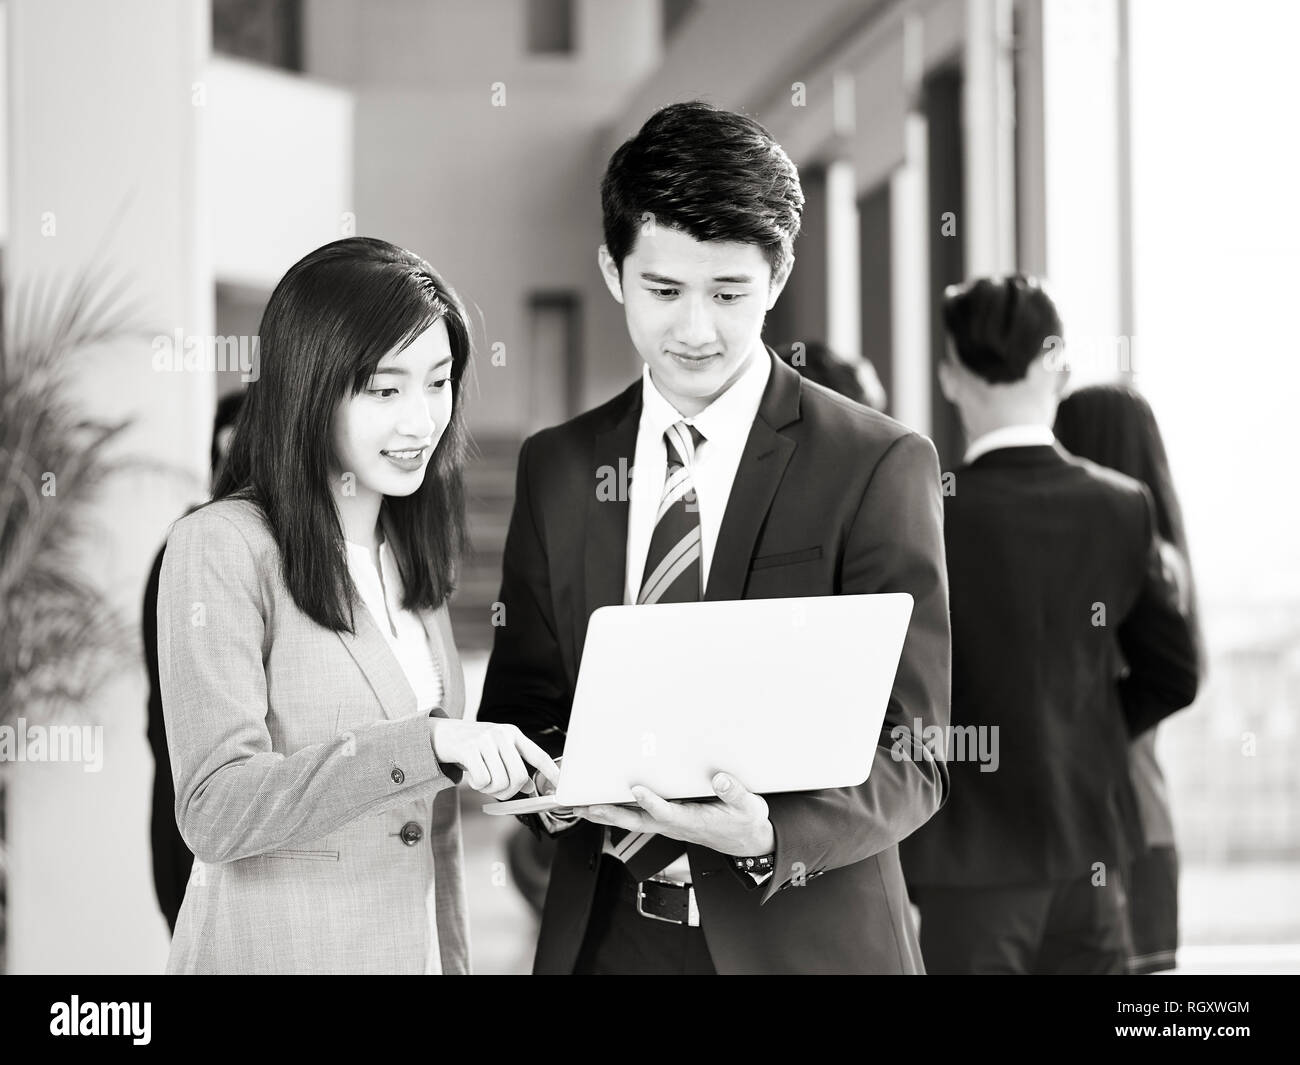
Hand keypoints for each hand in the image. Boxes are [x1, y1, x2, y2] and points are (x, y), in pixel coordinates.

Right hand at [429, 720, 559, 799]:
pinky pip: (482, 780)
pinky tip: (471, 775)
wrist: (439, 734)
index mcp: (513, 734)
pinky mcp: (468, 749)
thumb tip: (529, 787)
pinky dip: (477, 785)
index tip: (561, 786)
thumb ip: (512, 766)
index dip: (551, 771)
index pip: (538, 755)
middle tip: (497, 791)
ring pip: (500, 782)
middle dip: (508, 792)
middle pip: (518, 776)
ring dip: (489, 790)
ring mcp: (485, 740)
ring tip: (481, 779)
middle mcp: (502, 734)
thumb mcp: (495, 751)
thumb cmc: (471, 746)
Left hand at [574, 773, 774, 855]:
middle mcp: (675, 825)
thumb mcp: (749, 806)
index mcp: (693, 820)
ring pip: (632, 820)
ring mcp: (668, 825)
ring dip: (606, 814)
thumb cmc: (744, 822)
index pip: (668, 812)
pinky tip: (603, 806)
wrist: (746, 841)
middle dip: (610, 813)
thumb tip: (720, 779)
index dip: (651, 803)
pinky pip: (637, 818)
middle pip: (637, 820)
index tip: (637, 790)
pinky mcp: (666, 822)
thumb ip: (734, 792)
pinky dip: (617, 812)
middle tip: (586, 806)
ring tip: (581, 806)